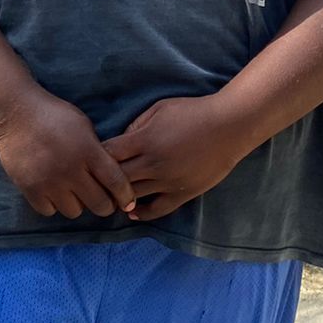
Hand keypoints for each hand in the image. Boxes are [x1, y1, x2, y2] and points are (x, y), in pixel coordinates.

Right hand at [0, 89, 137, 218]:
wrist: (15, 111)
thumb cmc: (53, 115)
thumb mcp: (83, 125)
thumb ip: (97, 150)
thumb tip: (111, 176)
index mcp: (88, 150)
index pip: (116, 182)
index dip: (126, 197)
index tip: (128, 203)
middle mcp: (70, 169)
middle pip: (99, 205)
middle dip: (104, 205)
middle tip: (100, 199)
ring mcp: (49, 181)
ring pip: (74, 211)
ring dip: (77, 204)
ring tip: (72, 191)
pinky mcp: (29, 188)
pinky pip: (49, 211)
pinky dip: (53, 204)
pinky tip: (53, 191)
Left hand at [102, 95, 250, 219]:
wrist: (229, 127)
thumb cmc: (193, 112)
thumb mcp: (159, 108)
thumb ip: (136, 125)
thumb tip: (120, 142)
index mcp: (145, 140)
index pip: (108, 154)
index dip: (97, 156)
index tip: (94, 157)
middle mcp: (153, 164)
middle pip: (116, 179)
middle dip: (104, 180)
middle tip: (97, 181)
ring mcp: (168, 181)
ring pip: (133, 197)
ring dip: (119, 196)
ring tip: (111, 196)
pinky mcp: (182, 193)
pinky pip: (157, 210)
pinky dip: (141, 213)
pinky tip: (132, 212)